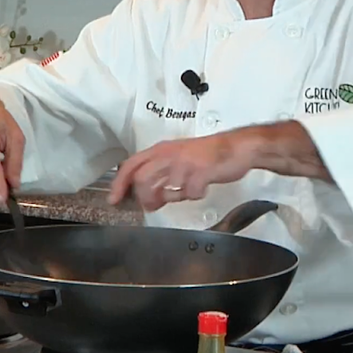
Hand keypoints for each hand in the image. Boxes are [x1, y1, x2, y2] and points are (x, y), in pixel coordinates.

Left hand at [107, 132, 251, 211]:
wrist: (237, 147)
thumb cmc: (208, 154)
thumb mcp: (178, 158)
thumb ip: (161, 174)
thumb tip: (147, 196)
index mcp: (162, 150)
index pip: (131, 165)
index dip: (119, 184)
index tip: (114, 200)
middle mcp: (170, 154)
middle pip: (142, 179)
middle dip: (145, 197)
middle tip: (153, 205)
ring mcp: (186, 163)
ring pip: (165, 188)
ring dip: (172, 198)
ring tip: (182, 195)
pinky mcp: (201, 172)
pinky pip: (190, 193)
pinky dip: (194, 196)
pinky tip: (200, 189)